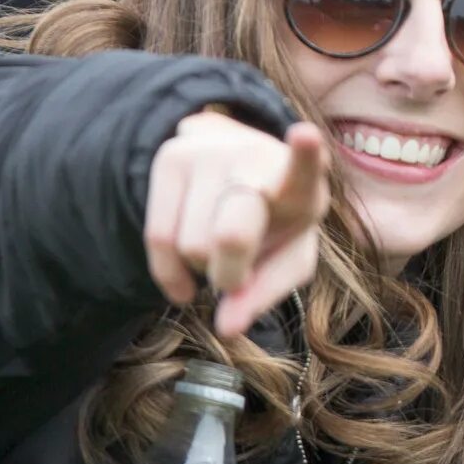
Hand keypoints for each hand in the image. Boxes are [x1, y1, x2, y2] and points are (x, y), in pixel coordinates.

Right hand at [144, 110, 330, 336]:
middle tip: (236, 274)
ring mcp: (210, 153)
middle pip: (231, 236)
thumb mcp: (287, 259)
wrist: (237, 171)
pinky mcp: (171, 157)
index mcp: (302, 185)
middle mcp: (256, 158)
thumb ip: (265, 294)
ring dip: (201, 267)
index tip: (305, 136)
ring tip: (217, 249)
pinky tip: (185, 276)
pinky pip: (157, 237)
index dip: (306, 154)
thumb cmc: (274, 226)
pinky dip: (169, 273)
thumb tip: (227, 327)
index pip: (304, 168)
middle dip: (230, 275)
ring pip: (191, 246)